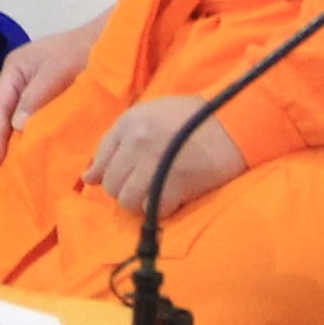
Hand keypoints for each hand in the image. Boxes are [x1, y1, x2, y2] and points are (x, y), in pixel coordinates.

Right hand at [0, 27, 96, 168]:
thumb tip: (17, 128)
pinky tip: (30, 158)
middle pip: (3, 119)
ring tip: (6, 175)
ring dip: (12, 147)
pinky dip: (30, 141)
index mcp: (14, 71)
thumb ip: (35, 97)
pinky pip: (34, 124)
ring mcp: (34, 92)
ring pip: (17, 124)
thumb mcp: (56, 70)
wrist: (111, 42)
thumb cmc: (81, 51)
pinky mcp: (50, 101)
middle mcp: (19, 83)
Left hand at [90, 96, 248, 214]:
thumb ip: (119, 140)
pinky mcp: (173, 185)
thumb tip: (88, 178)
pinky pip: (152, 211)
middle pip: (111, 185)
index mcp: (129, 123)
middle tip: (148, 184)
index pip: (100, 161)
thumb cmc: (196, 117)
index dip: (108, 174)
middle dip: (127, 189)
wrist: (235, 122)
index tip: (123, 179)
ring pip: (127, 201)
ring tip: (160, 192)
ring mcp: (152, 166)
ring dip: (142, 202)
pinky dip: (161, 209)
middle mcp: (135, 143)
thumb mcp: (152, 114)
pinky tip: (175, 197)